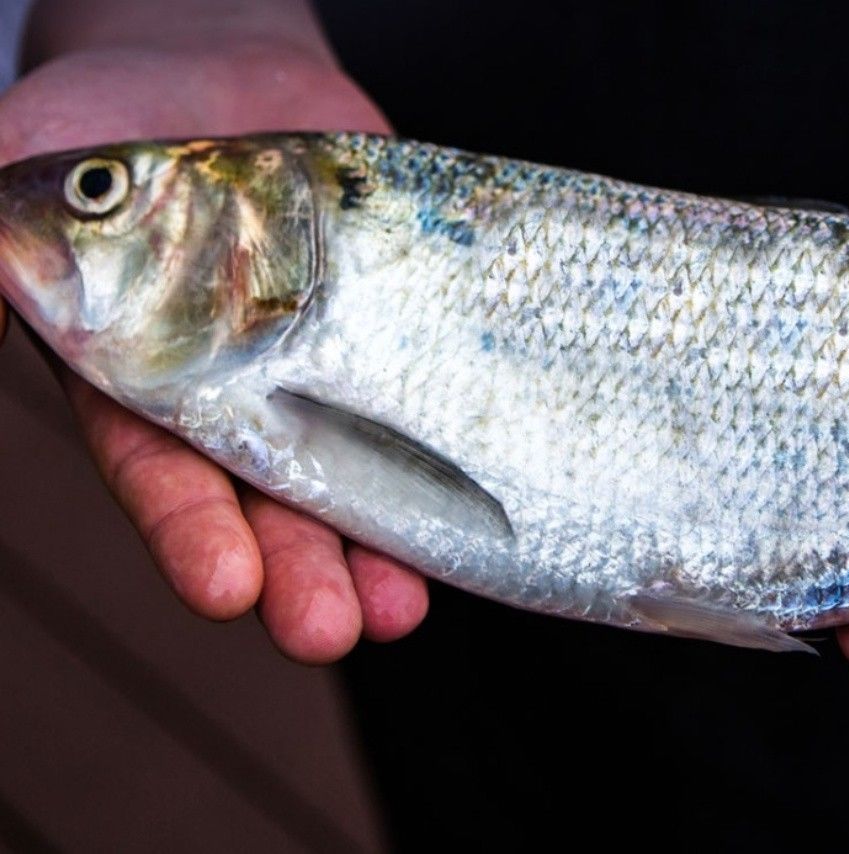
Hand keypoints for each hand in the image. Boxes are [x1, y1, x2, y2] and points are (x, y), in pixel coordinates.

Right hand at [2, 0, 427, 662]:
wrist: (224, 82)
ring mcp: (325, 372)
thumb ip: (1, 245)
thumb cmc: (112, 133)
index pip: (162, 474)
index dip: (191, 533)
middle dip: (295, 573)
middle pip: (267, 505)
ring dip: (376, 554)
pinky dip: (451, 463)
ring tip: (396, 611)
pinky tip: (474, 517)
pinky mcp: (397, 338)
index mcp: (145, 387)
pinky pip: (429, 406)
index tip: (223, 586)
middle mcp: (240, 400)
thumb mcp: (34, 168)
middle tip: (323, 629)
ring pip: (355, 480)